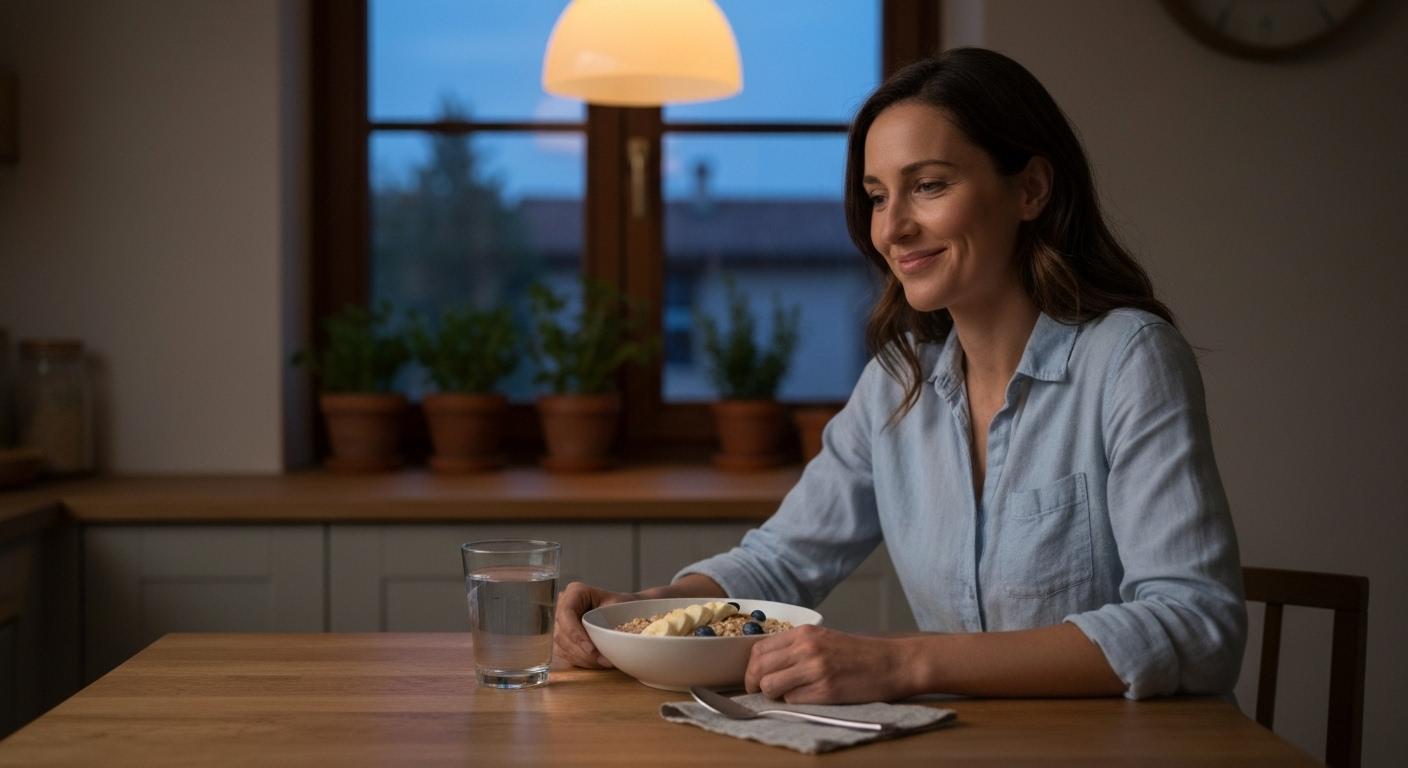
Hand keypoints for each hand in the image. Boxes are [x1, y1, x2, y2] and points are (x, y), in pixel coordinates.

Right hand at [552, 581, 637, 668]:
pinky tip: (597, 663)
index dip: (575, 633)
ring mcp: (560, 625)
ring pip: (562, 647)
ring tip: (604, 663)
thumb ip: (610, 620)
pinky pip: (566, 655)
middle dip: (582, 651)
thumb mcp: (619, 607)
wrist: (625, 611)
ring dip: (583, 659)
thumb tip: (609, 640)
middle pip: (562, 634)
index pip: (566, 613)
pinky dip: (581, 662)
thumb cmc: (622, 605)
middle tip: (603, 661)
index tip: (591, 649)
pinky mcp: (563, 640)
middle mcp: (563, 607)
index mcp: (575, 593)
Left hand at [744, 625, 912, 703]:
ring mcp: (815, 669)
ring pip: (770, 686)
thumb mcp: (823, 639)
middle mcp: (806, 648)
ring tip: (787, 694)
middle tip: (761, 691)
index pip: (759, 649)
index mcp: (804, 633)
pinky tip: (809, 696)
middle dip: (754, 684)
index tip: (755, 677)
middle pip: (759, 668)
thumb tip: (765, 665)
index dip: (751, 667)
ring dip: (773, 695)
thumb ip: (795, 647)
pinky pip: (792, 700)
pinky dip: (794, 702)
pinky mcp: (826, 690)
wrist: (890, 663)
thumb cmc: (858, 653)